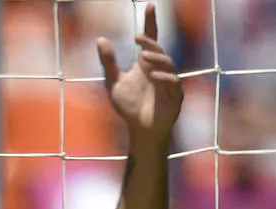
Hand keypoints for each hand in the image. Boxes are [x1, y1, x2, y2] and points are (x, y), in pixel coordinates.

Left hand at [97, 3, 182, 143]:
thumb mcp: (114, 82)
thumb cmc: (129, 106)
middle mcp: (160, 69)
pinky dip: (164, 77)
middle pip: (158, 49)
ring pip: (168, 64)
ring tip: (142, 58)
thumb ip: (109, 62)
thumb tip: (100, 39)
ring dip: (156, 58)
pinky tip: (153, 76)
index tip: (150, 5)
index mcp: (146, 63)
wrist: (139, 130)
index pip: (151, 37)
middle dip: (149, 42)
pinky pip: (173, 82)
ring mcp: (169, 81)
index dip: (151, 22)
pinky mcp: (175, 96)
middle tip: (137, 39)